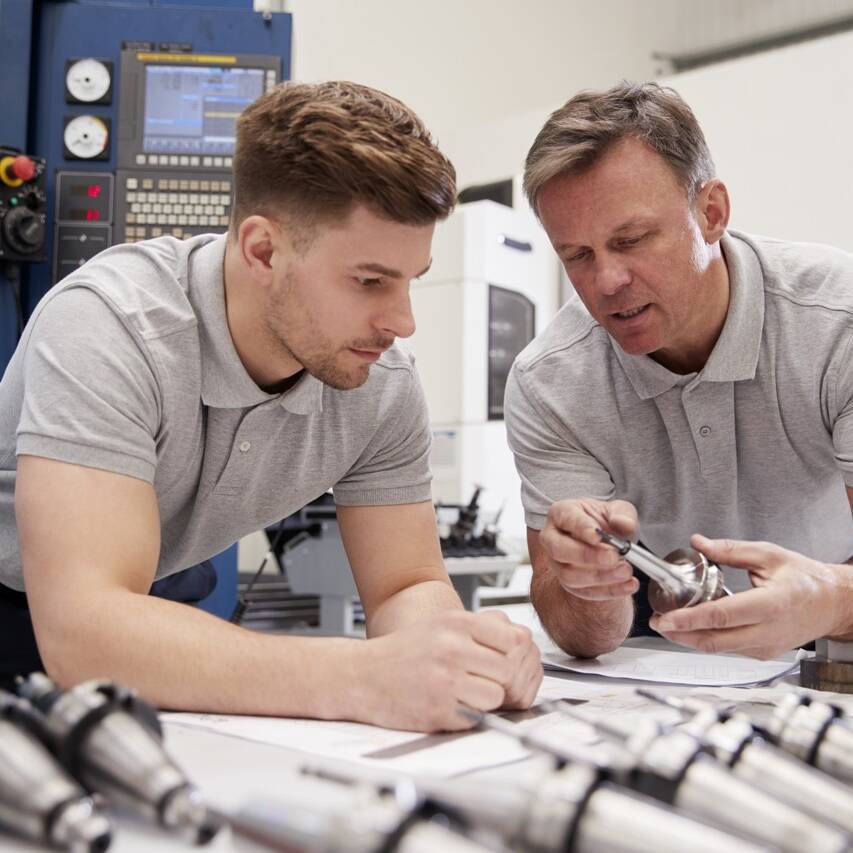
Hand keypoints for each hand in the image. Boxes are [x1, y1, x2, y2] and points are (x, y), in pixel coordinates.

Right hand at [359, 610, 541, 731]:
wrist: (361, 675)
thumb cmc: (403, 652)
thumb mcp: (440, 625)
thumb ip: (479, 629)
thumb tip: (522, 642)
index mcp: (455, 623)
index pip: (513, 637)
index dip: (511, 653)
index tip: (501, 661)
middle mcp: (452, 647)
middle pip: (508, 669)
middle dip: (500, 679)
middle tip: (482, 681)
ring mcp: (445, 680)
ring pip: (496, 696)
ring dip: (485, 700)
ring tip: (464, 693)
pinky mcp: (438, 710)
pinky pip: (475, 717)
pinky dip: (467, 715)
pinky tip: (448, 704)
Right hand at [539, 498, 640, 600]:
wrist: (608, 544)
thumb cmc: (607, 522)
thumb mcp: (619, 510)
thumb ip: (623, 514)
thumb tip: (624, 524)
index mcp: (561, 513)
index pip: (566, 519)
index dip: (581, 528)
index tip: (598, 536)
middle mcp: (552, 538)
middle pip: (559, 550)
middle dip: (586, 556)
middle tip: (613, 557)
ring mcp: (557, 563)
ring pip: (569, 575)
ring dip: (600, 576)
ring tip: (625, 571)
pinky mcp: (569, 584)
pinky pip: (584, 592)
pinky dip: (609, 591)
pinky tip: (628, 585)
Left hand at [650, 535, 852, 659]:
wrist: (833, 603)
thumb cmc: (805, 578)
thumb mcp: (769, 555)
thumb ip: (730, 550)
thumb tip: (699, 543)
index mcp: (771, 604)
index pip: (722, 616)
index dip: (690, 619)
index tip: (666, 617)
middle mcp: (768, 631)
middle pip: (715, 641)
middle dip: (680, 634)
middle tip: (657, 622)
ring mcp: (766, 647)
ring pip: (720, 649)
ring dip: (690, 638)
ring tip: (668, 624)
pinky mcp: (763, 653)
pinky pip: (729, 649)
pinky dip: (707, 639)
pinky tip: (692, 627)